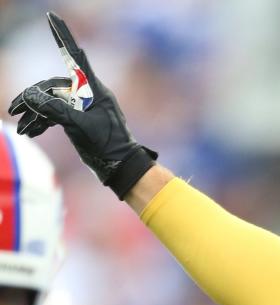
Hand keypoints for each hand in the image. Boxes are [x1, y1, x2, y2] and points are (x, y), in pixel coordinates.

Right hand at [7, 12, 156, 199]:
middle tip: (14, 110)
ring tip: (21, 126)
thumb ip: (55, 110)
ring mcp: (84, 108)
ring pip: (52, 102)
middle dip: (32, 97)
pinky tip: (30, 131)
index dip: (62, 37)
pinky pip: (56, 115)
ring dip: (35, 113)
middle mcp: (88, 95)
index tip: (52, 17)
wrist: (122, 168)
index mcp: (94, 90)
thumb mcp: (79, 127)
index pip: (75, 57)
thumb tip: (32, 97)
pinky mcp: (80, 120)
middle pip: (53, 86)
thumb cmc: (108, 147)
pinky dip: (43, 121)